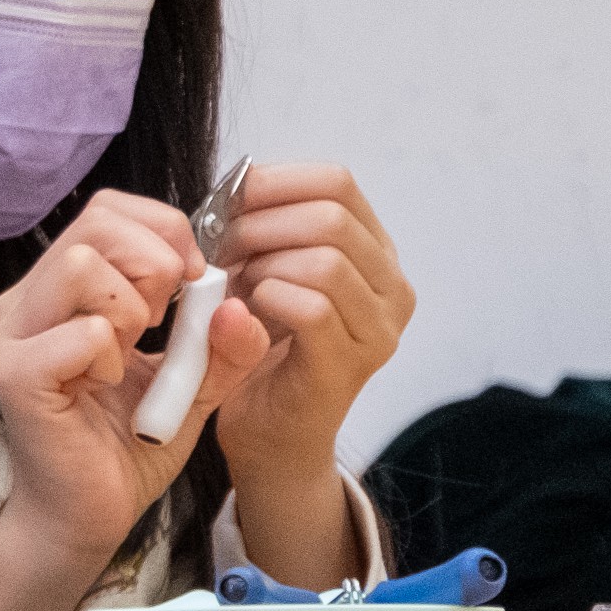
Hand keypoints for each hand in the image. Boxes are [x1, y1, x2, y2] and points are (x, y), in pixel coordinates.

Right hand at [0, 191, 276, 610]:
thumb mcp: (194, 382)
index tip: (192, 284)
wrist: (88, 516)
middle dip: (155, 263)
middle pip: (96, 224)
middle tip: (163, 320)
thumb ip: (222, 342)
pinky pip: (77, 332)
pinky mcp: (16, 373)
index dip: (164, 232)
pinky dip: (112, 355)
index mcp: (63, 288)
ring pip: (81, 265)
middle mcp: (29, 299)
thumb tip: (240, 300)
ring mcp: (15, 333)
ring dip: (131, 307)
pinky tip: (110, 385)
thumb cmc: (127, 445)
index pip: (108, 209)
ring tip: (133, 351)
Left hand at [204, 160, 410, 481]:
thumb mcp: (265, 266)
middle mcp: (392, 288)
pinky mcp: (349, 366)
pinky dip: (266, 299)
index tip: (227, 200)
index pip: (337, 183)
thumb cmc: (262, 340)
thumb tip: (236, 180)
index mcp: (374, 252)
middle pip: (330, 217)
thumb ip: (262, 224)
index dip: (274, 181)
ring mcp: (379, 330)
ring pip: (325, 261)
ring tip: (231, 286)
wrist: (267, 429)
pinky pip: (312, 308)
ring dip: (261, 265)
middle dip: (259, 226)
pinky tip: (241, 313)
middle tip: (219, 250)